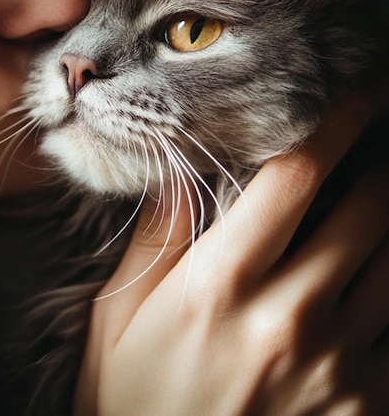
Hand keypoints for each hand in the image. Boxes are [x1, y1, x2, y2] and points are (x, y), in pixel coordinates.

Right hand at [74, 97, 388, 414]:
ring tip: (379, 195)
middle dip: (380, 161)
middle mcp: (287, 319)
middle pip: (365, 210)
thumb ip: (155, 242)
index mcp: (217, 287)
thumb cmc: (133, 402)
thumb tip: (182, 176)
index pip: (291, 181)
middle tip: (379, 134)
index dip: (328, 127)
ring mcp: (337, 368)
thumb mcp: (118, 319)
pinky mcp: (366, 408)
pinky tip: (377, 273)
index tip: (348, 97)